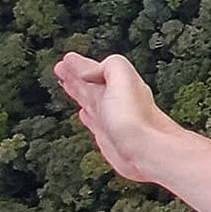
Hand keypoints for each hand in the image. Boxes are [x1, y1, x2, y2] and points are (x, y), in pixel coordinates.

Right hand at [52, 52, 181, 182]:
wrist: (148, 152)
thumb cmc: (138, 118)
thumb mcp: (123, 77)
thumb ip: (110, 66)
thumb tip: (89, 72)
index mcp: (120, 85)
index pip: (95, 70)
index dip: (80, 65)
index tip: (67, 59)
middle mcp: (117, 101)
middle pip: (91, 85)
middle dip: (76, 76)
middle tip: (63, 67)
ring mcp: (112, 120)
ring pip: (90, 101)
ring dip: (79, 92)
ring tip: (67, 84)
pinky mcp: (109, 138)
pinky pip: (93, 121)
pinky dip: (87, 115)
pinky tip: (84, 114)